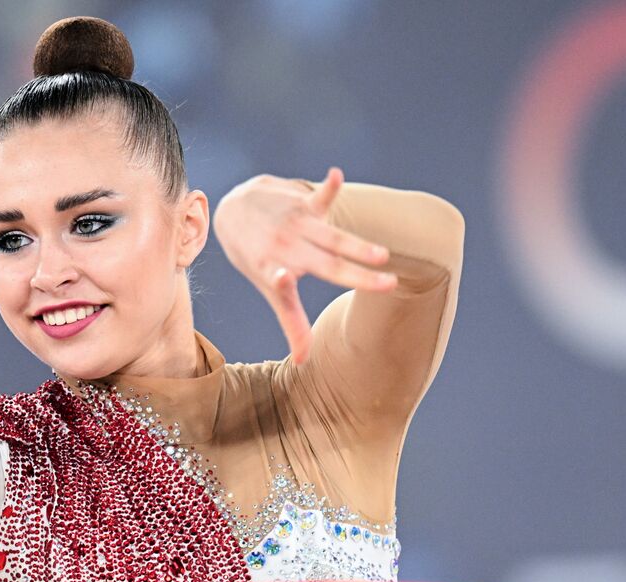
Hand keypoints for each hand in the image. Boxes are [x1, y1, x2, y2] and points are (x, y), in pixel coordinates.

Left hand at [214, 167, 396, 364]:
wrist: (236, 210)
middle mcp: (287, 248)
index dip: (281, 282)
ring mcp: (296, 225)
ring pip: (333, 237)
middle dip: (356, 276)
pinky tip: (335, 175)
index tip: (282, 279)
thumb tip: (303, 362)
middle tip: (388, 285)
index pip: (284, 285)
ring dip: (357, 244)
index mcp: (276, 271)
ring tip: (382, 255)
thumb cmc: (258, 258)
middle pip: (327, 265)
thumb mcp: (270, 290)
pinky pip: (319, 198)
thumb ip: (292, 324)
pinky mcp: (303, 203)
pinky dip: (328, 188)